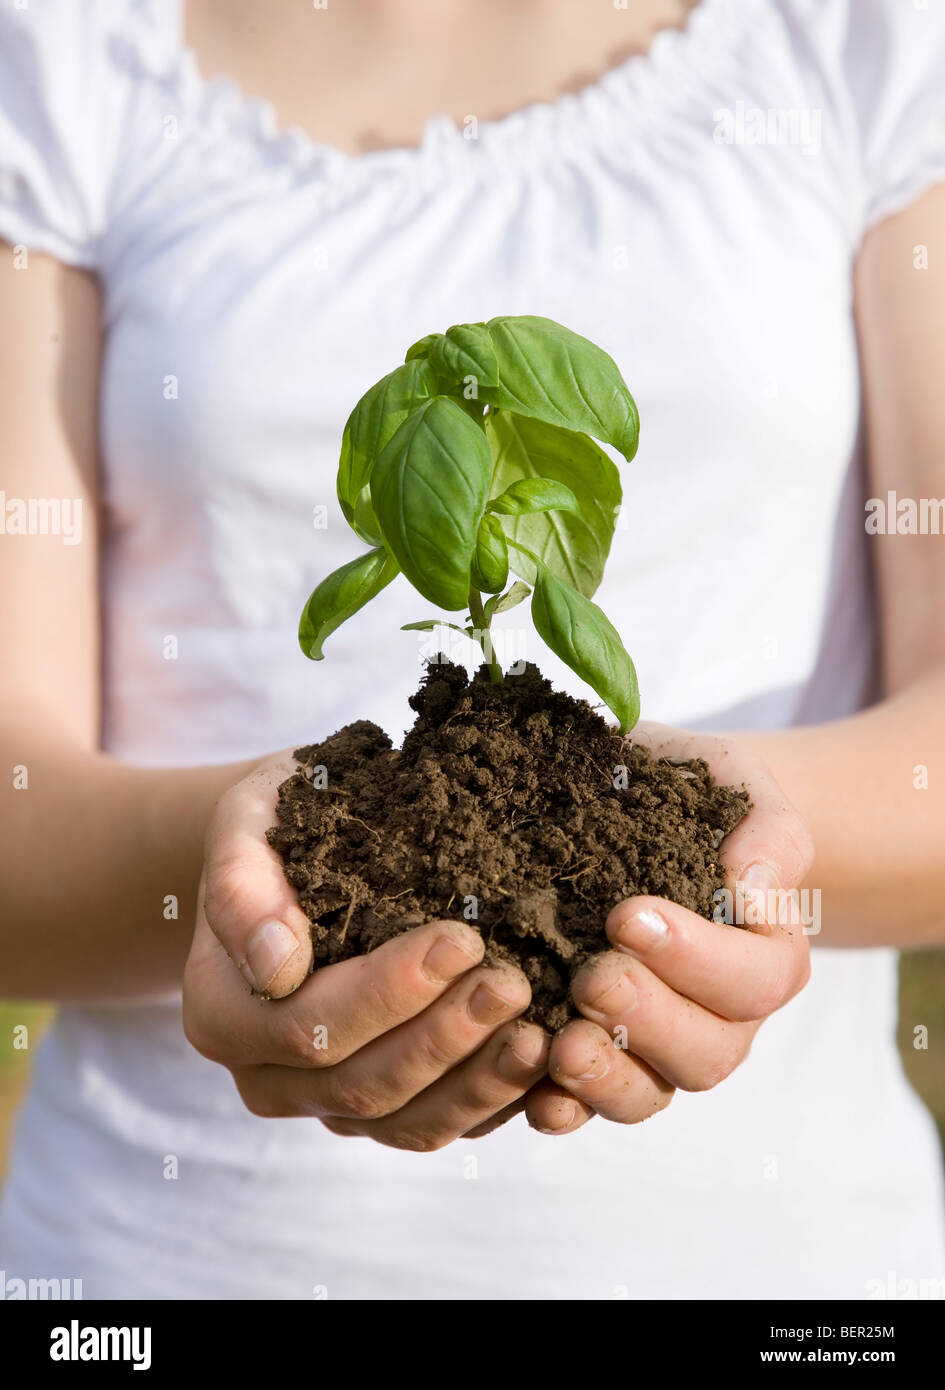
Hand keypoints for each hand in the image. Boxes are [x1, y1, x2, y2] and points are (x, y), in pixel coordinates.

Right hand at [183, 751, 546, 1150]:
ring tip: (539, 1034)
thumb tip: (275, 963)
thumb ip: (243, 885)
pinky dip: (494, 1103)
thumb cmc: (277, 824)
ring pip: (403, 1122)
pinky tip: (544, 1062)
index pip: (304, 1027)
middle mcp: (265, 1076)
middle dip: (444, 1036)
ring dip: (477, 1083)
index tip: (460, 939)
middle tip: (514, 984)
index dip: (386, 994)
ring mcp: (325, 1103)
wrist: (299, 850)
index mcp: (222, 1013)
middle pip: (359, 1084)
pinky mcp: (382, 1111)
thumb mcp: (246, 822)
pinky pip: (438, 1126)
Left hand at [524, 725, 814, 1135]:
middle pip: (706, 1052)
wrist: (641, 801)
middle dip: (646, 1019)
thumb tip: (753, 893)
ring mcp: (657, 1047)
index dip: (695, 959)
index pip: (753, 980)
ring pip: (649, 1093)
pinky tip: (533, 1094)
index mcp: (765, 955)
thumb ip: (766, 833)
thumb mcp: (736, 786)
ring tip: (560, 1046)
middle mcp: (720, 1016)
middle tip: (591, 977)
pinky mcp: (599, 1058)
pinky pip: (587, 1106)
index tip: (628, 915)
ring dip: (607, 1078)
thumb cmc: (698, 795)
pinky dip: (563, 1107)